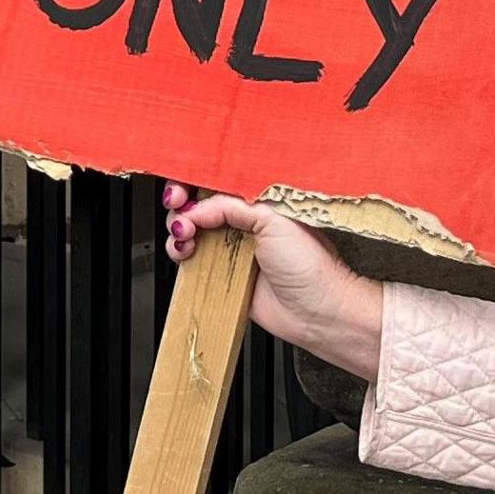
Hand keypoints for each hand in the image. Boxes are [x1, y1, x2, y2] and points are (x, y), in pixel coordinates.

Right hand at [163, 183, 387, 380]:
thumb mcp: (272, 220)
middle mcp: (242, 221)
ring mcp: (230, 247)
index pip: (217, 181)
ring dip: (178, 230)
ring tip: (186, 237)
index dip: (193, 182)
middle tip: (180, 214)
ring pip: (188, 229)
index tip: (182, 190)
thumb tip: (196, 208)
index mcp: (258, 201)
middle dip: (181, 205)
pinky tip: (185, 253)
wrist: (317, 312)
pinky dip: (179, 252)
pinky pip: (190, 258)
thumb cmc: (310, 265)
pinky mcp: (222, 273)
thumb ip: (232, 206)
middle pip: (196, 203)